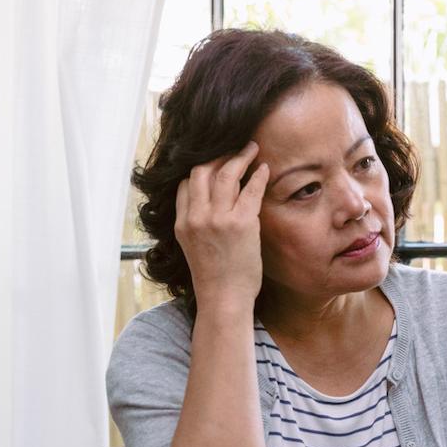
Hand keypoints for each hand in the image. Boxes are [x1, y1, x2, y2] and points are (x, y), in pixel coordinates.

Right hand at [174, 142, 269, 311]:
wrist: (224, 300)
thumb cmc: (215, 279)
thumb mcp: (193, 248)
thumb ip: (196, 224)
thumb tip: (206, 207)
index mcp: (182, 223)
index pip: (186, 184)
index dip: (201, 169)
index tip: (216, 161)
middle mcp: (196, 217)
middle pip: (202, 170)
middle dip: (219, 154)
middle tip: (234, 146)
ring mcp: (217, 219)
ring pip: (225, 173)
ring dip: (239, 156)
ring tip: (251, 148)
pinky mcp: (241, 224)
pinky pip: (250, 189)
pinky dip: (257, 175)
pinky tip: (264, 168)